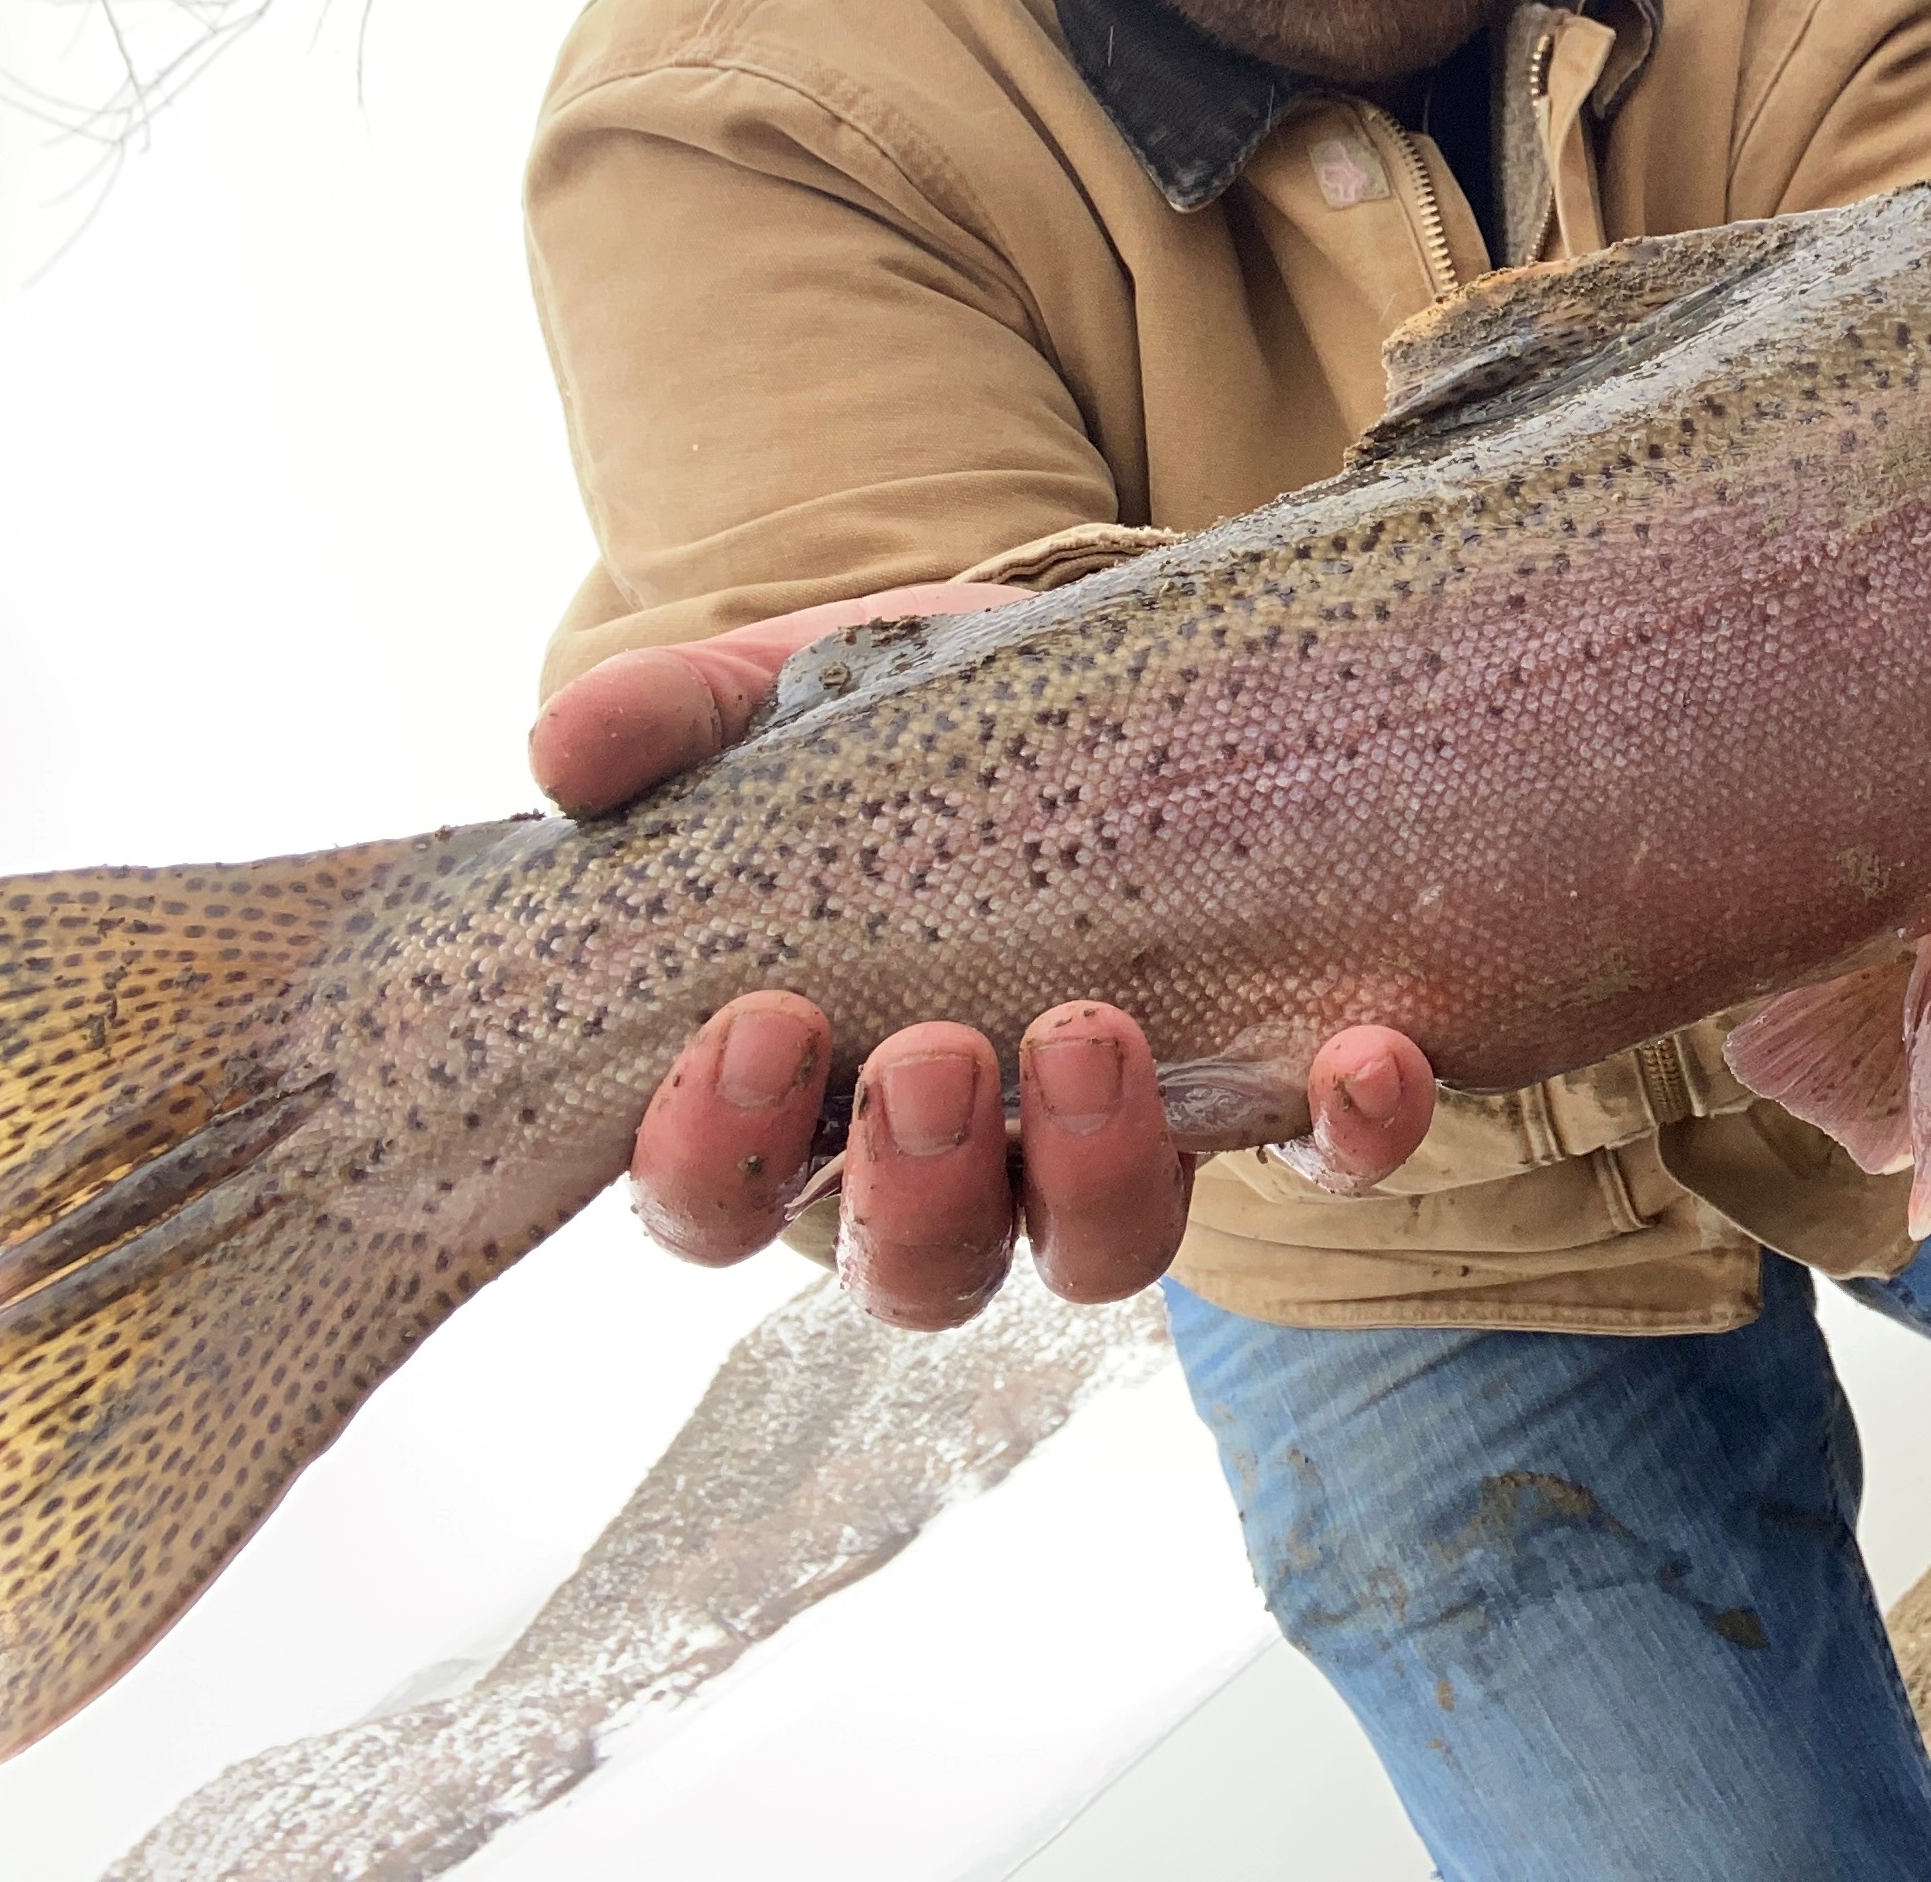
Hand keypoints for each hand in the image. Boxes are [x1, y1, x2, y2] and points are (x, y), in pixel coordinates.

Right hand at [539, 584, 1440, 1326]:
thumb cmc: (909, 722)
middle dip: (917, 1185)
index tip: (762, 1023)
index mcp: (799, 1096)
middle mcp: (961, 1161)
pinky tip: (1363, 1052)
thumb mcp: (781, 698)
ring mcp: (1126, 1141)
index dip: (718, 1153)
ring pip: (1102, 1251)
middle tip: (934, 1055)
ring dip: (1099, 1170)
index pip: (716, 1204)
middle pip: (915, 1272)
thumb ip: (670, 722)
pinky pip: (1326, 1164)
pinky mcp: (1280, 1086)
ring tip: (1096, 1039)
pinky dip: (1350, 1129)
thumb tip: (567, 752)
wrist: (1107, 658)